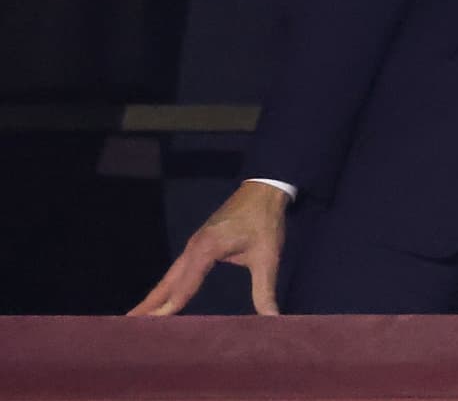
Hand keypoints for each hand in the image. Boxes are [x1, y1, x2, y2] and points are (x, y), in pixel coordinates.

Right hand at [128, 181, 288, 315]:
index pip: (184, 285)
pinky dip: (167, 286)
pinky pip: (178, 269)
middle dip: (149, 304)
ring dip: (154, 296)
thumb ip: (265, 289)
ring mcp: (193, 245)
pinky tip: (162, 298)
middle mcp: (193, 247)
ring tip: (137, 318)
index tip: (150, 325)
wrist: (264, 190)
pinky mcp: (198, 244)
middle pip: (167, 282)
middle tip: (127, 325)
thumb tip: (271, 318)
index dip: (169, 307)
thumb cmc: (266, 223)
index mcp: (207, 249)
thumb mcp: (268, 257)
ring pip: (170, 276)